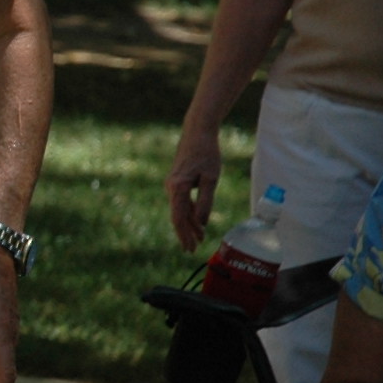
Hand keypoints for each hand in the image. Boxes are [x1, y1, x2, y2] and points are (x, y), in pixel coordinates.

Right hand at [165, 124, 222, 250]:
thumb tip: (202, 223)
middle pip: (177, 216)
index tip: (189, 248)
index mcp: (178, 187)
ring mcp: (172, 184)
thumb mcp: (211, 178)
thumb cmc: (206, 153)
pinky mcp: (177, 181)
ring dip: (188, 224)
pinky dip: (188, 213)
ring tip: (198, 239)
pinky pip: (181, 202)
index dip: (184, 235)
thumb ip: (205, 201)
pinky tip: (196, 221)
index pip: (179, 218)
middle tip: (192, 250)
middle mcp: (171, 187)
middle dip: (185, 234)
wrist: (197, 132)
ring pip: (179, 210)